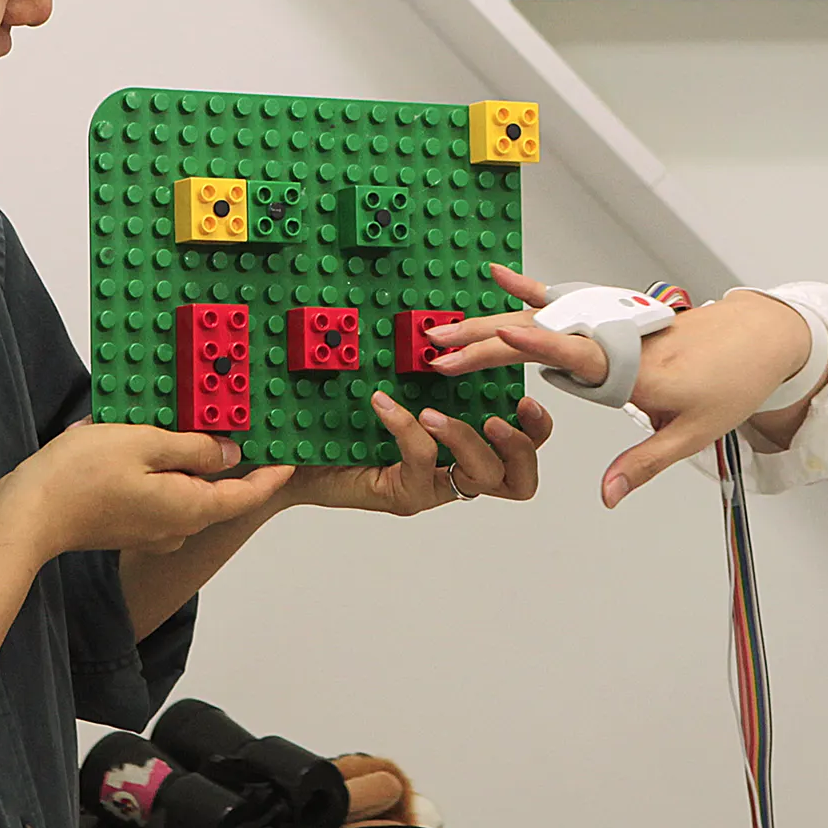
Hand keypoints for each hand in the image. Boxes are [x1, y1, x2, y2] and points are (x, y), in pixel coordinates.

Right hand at [1, 421, 291, 558]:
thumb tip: (228, 453)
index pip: (247, 496)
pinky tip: (144, 440)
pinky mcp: (126, 525)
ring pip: (184, 491)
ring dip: (186, 460)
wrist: (26, 515)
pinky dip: (159, 468)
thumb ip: (193, 448)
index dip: (272, 475)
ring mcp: (150, 530)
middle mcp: (176, 527)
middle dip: (225, 458)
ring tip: (185, 422)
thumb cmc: (82, 476)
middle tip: (237, 422)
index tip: (291, 455)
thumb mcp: (145, 444)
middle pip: (216, 492)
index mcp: (190, 509)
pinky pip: (156, 494)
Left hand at [271, 389, 553, 515]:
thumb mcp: (392, 396)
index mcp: (462, 450)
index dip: (536, 432)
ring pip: (480, 478)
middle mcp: (453, 475)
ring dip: (469, 440)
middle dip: (521, 445)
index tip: (527, 399)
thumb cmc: (341, 432)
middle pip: (518, 479)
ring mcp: (430, 488)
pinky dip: (407, 428)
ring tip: (438, 414)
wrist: (291, 468)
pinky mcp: (402, 495)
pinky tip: (384, 404)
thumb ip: (424, 378)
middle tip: (504, 416)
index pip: (520, 454)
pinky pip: (421, 463)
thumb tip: (446, 332)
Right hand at [429, 265, 813, 507]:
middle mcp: (614, 338)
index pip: (577, 354)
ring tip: (445, 330)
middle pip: (542, 334)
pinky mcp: (612, 315)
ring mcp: (611, 322)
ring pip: (543, 318)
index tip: (501, 331)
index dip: (538, 343)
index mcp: (633, 368)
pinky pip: (565, 300)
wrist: (760, 338)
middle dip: (488, 341)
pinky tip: (498, 278)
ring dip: (492, 323)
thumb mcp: (692, 434)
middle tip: (439, 349)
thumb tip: (606, 498)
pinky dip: (531, 288)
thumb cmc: (730, 385)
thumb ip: (642, 465)